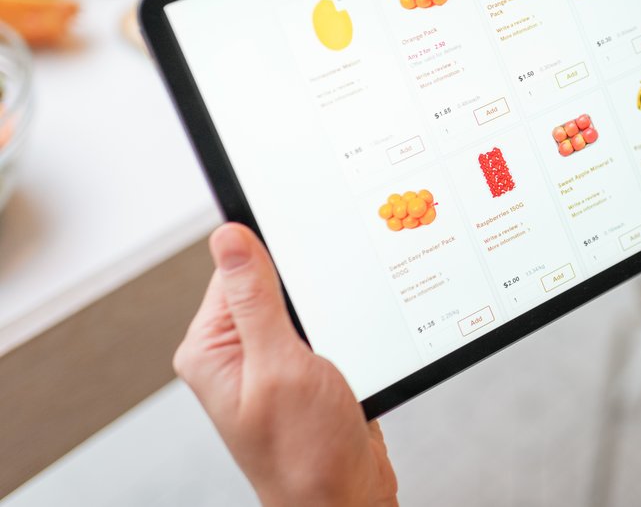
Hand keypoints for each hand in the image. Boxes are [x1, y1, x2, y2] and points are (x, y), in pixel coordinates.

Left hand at [175, 223, 398, 506]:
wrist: (344, 499)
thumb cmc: (305, 453)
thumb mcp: (279, 366)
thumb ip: (254, 300)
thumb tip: (229, 236)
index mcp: (211, 348)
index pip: (237, 268)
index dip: (276, 252)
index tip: (310, 248)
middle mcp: (234, 353)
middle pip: (272, 282)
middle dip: (309, 287)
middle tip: (329, 315)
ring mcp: (269, 363)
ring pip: (303, 304)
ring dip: (330, 310)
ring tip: (341, 341)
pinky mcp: (301, 371)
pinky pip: (321, 326)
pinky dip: (343, 326)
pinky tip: (354, 346)